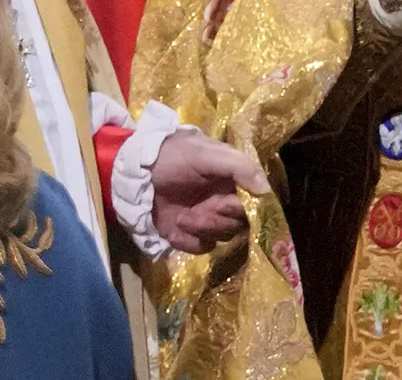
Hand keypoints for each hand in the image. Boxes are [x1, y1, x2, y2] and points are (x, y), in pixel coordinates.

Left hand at [148, 128, 271, 254]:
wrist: (134, 174)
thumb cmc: (173, 157)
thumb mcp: (206, 154)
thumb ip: (239, 167)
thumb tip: (266, 190)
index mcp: (232, 181)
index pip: (253, 202)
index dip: (244, 207)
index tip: (226, 202)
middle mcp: (223, 201)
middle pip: (240, 223)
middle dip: (220, 218)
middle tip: (202, 209)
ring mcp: (206, 219)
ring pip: (222, 236)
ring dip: (204, 228)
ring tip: (184, 217)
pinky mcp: (188, 236)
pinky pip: (201, 248)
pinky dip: (190, 241)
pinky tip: (176, 228)